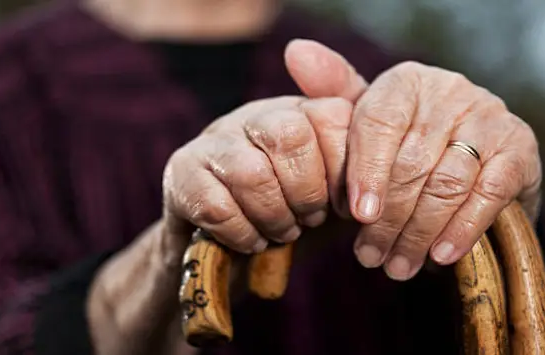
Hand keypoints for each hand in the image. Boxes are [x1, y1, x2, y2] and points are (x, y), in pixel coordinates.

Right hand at [87, 95, 355, 353]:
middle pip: (289, 135)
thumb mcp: (339, 187)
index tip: (343, 205)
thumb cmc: (294, 212)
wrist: (233, 249)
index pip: (332, 116)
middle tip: (308, 220)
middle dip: (307, 193)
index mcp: (298, 110)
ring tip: (280, 232)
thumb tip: (363, 133)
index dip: (345, 170)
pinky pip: (216, 206)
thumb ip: (362, 159)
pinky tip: (250, 240)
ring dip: (274, 217)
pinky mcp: (181, 172)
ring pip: (251, 173)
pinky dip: (242, 234)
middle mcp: (255, 115)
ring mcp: (214, 140)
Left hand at [344, 61, 541, 280]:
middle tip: (370, 257)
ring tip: (397, 265)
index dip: (366, 172)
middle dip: (388, 219)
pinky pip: (488, 193)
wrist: (470, 154)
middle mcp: (450, 91)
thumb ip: (335, 93)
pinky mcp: (519, 148)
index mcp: (406, 82)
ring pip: (446, 182)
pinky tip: (440, 256)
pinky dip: (463, 228)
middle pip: (411, 161)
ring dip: (419, 232)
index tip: (357, 215)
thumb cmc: (405, 140)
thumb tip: (296, 53)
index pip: (379, 123)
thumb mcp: (368, 117)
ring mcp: (489, 117)